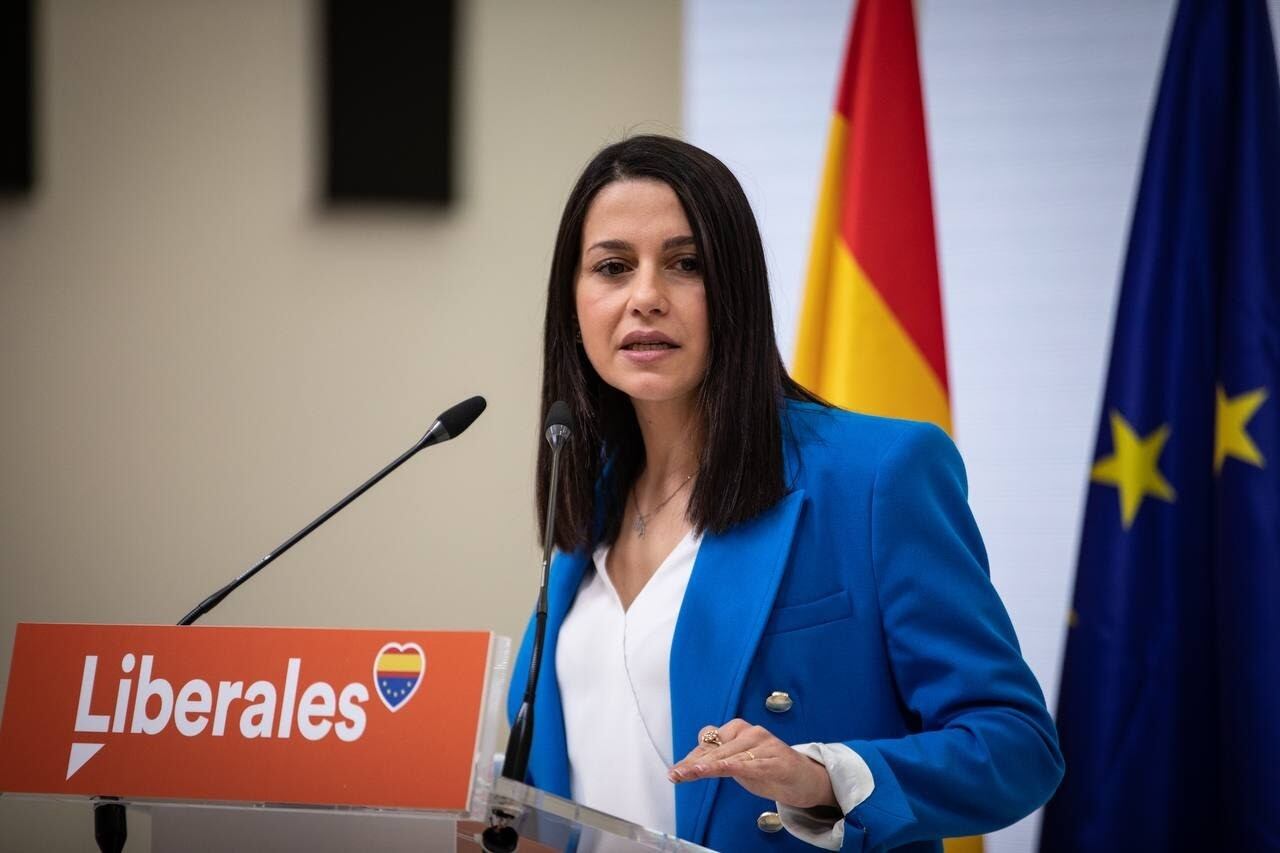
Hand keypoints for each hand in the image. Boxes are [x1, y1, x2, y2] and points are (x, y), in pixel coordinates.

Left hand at [668, 719, 838, 809]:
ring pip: (731, 756)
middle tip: (677, 774)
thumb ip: (717, 761)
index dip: (691, 757)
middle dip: (694, 764)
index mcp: (738, 730)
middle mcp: (750, 732)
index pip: (708, 741)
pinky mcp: (777, 760)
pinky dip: (736, 766)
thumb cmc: (769, 768)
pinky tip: (724, 769)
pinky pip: (753, 763)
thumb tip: (689, 763)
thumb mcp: (739, 764)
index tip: (675, 771)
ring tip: (692, 773)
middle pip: (716, 749)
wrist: (805, 778)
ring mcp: (765, 744)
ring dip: (709, 766)